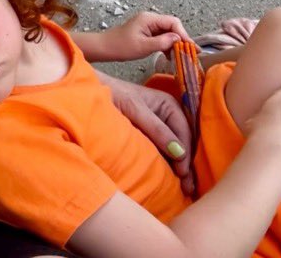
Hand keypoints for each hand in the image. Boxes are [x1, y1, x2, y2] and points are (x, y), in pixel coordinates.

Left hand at [99, 72, 195, 194]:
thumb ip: (156, 129)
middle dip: (187, 164)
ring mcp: (160, 127)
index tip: (182, 173)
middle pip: (183, 142)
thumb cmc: (113, 95)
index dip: (186, 153)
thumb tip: (180, 153)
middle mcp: (169, 116)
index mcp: (170, 105)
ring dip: (181, 167)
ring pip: (176, 149)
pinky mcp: (150, 137)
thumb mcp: (135, 109)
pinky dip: (169, 164)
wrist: (91, 91)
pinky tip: (172, 179)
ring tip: (185, 188)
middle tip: (189, 187)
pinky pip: (164, 151)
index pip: (184, 132)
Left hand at [100, 12, 191, 61]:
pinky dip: (167, 45)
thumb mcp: (143, 46)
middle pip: (172, 26)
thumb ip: (162, 42)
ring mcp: (148, 25)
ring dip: (175, 44)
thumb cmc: (121, 47)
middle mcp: (150, 19)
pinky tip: (170, 56)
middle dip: (181, 39)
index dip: (183, 34)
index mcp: (149, 19)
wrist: (105, 48)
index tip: (190, 47)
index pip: (173, 22)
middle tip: (190, 53)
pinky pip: (162, 37)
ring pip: (168, 32)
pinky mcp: (147, 32)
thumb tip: (178, 39)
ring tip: (181, 56)